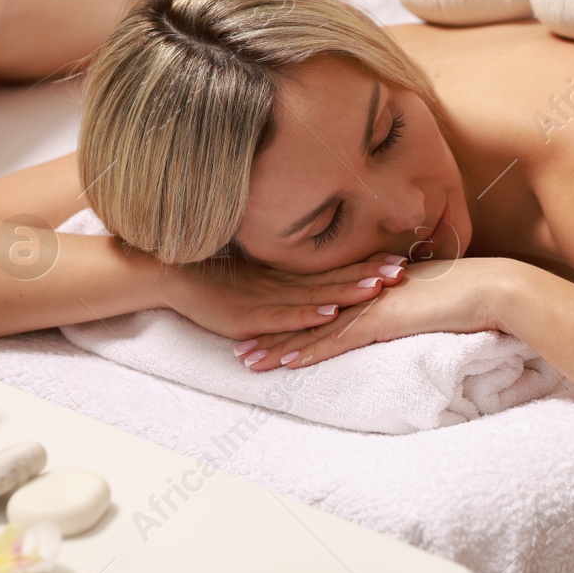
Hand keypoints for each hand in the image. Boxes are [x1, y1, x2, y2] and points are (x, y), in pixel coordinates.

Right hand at [166, 251, 407, 342]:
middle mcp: (280, 285)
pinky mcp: (249, 316)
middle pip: (332, 279)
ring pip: (314, 295)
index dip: (364, 264)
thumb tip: (307, 293)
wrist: (169, 276)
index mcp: (284, 277)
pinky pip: (283, 316)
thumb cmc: (209, 279)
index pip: (332, 270)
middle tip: (404, 269)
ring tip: (379, 288)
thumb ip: (277, 285)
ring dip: (347, 292)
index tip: (399, 256)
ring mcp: (265, 299)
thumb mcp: (251, 282)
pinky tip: (328, 312)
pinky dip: (306, 314)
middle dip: (369, 274)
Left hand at [240, 258, 507, 371]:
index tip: (262, 330)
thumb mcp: (424, 303)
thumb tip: (395, 320)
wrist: (488, 289)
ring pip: (312, 330)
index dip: (289, 320)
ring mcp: (368, 307)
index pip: (319, 306)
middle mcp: (360, 296)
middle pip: (305, 318)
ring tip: (246, 360)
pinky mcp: (380, 321)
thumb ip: (403, 309)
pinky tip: (286, 363)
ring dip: (277, 348)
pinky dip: (309, 352)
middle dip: (269, 334)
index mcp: (368, 290)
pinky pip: (337, 340)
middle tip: (238, 348)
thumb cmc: (464, 296)